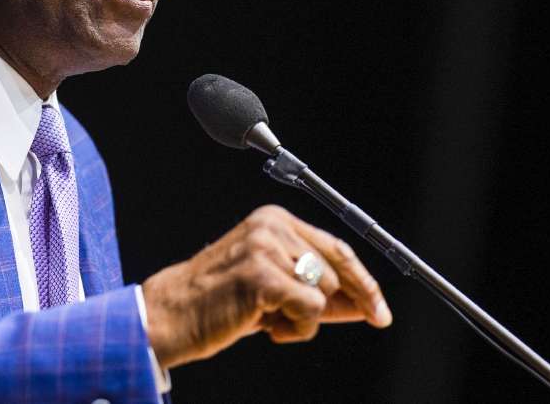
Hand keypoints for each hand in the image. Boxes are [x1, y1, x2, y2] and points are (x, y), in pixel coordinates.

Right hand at [141, 204, 391, 368]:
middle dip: (345, 302)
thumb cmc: (217, 303)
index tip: (380, 308)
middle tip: (354, 320)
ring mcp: (265, 247)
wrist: (170, 315)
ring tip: (269, 322)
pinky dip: (297, 329)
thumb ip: (313, 289)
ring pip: (323, 291)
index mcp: (272, 220)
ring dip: (306, 319)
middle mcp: (271, 225)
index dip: (362, 280)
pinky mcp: (262, 275)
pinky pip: (310, 309)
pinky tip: (267, 328)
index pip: (335, 247)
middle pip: (336, 268)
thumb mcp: (271, 290)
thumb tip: (362, 303)